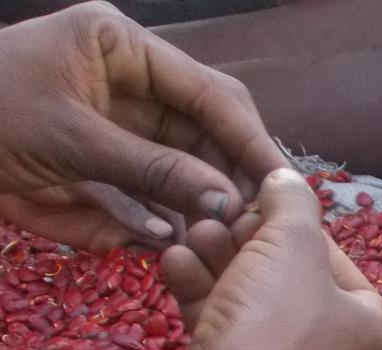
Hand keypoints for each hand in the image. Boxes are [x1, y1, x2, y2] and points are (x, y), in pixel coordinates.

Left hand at [0, 2, 284, 249]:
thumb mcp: (71, 138)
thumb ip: (154, 169)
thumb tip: (226, 201)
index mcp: (123, 47)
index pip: (210, 92)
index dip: (251, 140)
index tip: (283, 186)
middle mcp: (132, 83)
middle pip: (210, 130)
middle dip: (236, 176)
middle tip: (263, 222)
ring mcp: (120, 126)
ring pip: (189, 168)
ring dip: (209, 205)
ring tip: (231, 241)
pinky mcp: (106, 170)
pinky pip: (155, 198)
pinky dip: (170, 223)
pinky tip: (185, 243)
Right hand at [144, 169, 381, 349]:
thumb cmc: (274, 324)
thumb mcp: (292, 242)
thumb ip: (293, 202)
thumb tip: (287, 178)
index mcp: (369, 330)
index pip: (340, 267)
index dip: (300, 231)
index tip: (265, 207)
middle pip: (289, 284)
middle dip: (248, 244)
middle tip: (219, 216)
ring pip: (250, 305)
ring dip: (218, 263)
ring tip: (193, 234)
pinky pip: (223, 332)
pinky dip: (200, 297)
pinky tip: (175, 265)